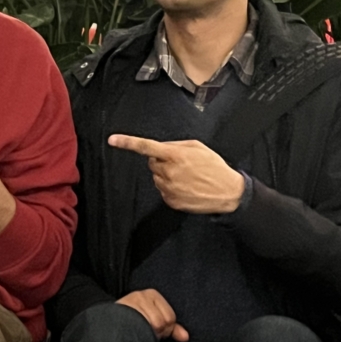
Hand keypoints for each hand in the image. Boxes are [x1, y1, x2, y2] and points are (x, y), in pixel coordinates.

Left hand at [109, 135, 245, 213]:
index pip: (146, 147)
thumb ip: (175, 145)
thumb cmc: (214, 167)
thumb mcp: (197, 147)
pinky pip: (162, 190)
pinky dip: (170, 187)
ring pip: (156, 177)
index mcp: (175, 155)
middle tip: (180, 164)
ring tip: (187, 176)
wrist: (228, 192)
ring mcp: (169, 188)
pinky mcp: (171, 200)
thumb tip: (160, 147)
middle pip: (152, 163)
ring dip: (166, 175)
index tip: (113, 140)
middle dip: (161, 161)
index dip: (127, 143)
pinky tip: (186, 186)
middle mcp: (169, 172)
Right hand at [117, 289, 188, 341]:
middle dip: (156, 332)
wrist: (109, 321)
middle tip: (145, 331)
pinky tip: (134, 333)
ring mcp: (130, 302)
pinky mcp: (122, 310)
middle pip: (162, 322)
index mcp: (152, 294)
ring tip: (138, 332)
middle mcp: (141, 295)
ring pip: (152, 326)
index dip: (165, 329)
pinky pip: (139, 328)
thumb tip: (185, 337)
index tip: (154, 329)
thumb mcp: (155, 320)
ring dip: (147, 335)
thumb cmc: (135, 321)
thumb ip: (171, 328)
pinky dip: (140, 334)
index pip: (170, 318)